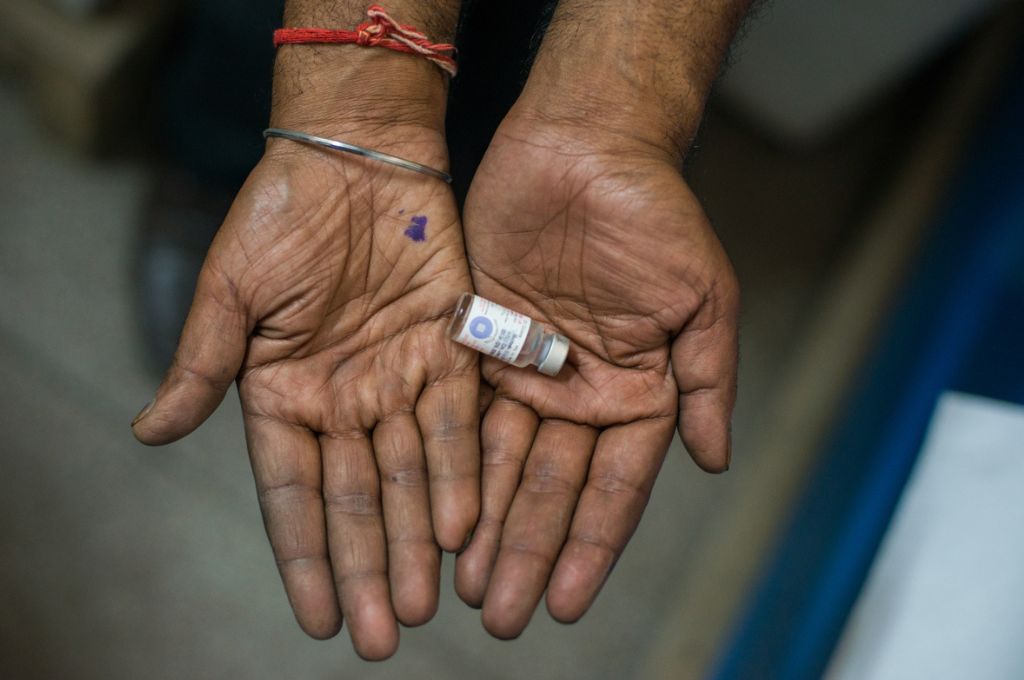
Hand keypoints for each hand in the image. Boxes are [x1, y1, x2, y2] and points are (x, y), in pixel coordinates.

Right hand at [131, 120, 478, 658]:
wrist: (356, 156)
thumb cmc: (280, 216)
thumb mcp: (230, 292)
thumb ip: (203, 365)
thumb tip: (148, 434)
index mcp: (283, 395)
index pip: (293, 495)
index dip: (306, 559)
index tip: (321, 619)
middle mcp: (344, 400)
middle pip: (358, 500)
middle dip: (371, 568)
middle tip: (385, 636)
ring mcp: (397, 380)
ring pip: (410, 476)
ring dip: (419, 540)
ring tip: (427, 603)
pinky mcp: (449, 351)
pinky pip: (456, 423)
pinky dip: (461, 472)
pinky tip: (465, 526)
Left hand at [455, 108, 739, 637]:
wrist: (585, 144)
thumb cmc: (655, 214)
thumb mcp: (702, 298)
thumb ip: (707, 382)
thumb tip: (717, 462)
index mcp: (639, 393)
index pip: (613, 488)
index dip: (590, 547)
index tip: (567, 604)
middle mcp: (581, 393)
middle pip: (551, 489)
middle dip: (528, 552)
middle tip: (501, 616)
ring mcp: (528, 370)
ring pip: (503, 464)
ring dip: (487, 524)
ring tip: (464, 586)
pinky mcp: (479, 340)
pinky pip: (463, 412)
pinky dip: (453, 462)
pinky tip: (438, 510)